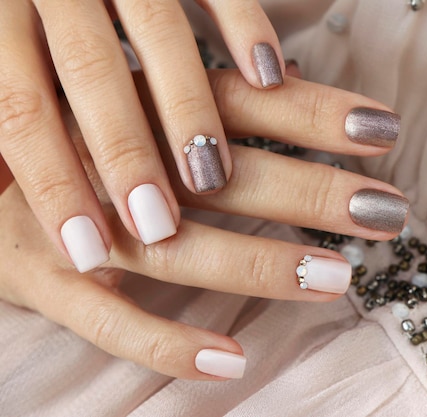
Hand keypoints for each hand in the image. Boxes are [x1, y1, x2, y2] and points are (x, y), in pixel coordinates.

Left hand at [0, 0, 288, 272]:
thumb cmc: (32, 24)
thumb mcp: (1, 57)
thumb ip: (7, 116)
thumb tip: (3, 189)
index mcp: (1, 20)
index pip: (21, 108)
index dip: (52, 183)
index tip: (87, 251)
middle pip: (91, 72)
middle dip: (125, 154)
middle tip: (157, 224)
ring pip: (156, 32)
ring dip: (187, 108)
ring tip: (211, 177)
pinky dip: (244, 28)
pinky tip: (268, 79)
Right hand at [0, 69, 406, 379]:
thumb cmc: (73, 135)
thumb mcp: (136, 103)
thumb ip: (207, 99)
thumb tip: (290, 80)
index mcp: (137, 104)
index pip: (242, 103)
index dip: (315, 114)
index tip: (383, 130)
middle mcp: (108, 157)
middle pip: (225, 175)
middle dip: (312, 192)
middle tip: (386, 210)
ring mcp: (71, 222)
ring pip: (178, 249)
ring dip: (261, 265)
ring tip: (337, 277)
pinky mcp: (36, 279)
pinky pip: (107, 321)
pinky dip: (169, 344)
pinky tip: (232, 360)